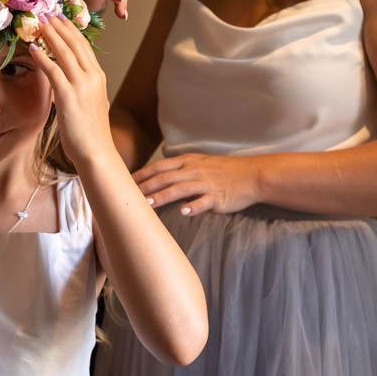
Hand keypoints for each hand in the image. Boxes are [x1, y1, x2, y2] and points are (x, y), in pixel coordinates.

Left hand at [27, 16, 116, 166]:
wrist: (96, 152)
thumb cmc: (91, 134)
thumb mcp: (92, 105)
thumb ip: (84, 91)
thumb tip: (74, 85)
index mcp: (99, 78)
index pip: (84, 47)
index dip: (71, 31)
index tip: (61, 19)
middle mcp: (92, 77)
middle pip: (75, 44)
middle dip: (60, 27)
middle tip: (47, 14)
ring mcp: (81, 86)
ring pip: (64, 52)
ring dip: (50, 35)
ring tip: (39, 24)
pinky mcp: (68, 96)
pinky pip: (53, 70)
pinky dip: (42, 57)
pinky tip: (32, 49)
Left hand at [133, 154, 260, 214]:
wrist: (253, 174)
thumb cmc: (225, 171)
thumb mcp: (200, 163)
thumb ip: (179, 169)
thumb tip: (157, 177)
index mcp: (188, 162)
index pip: (158, 167)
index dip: (141, 174)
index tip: (123, 182)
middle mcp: (194, 171)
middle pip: (164, 178)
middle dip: (144, 186)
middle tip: (127, 196)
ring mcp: (206, 183)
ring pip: (180, 189)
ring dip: (162, 196)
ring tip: (147, 205)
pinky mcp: (219, 197)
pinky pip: (205, 201)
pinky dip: (194, 206)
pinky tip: (184, 212)